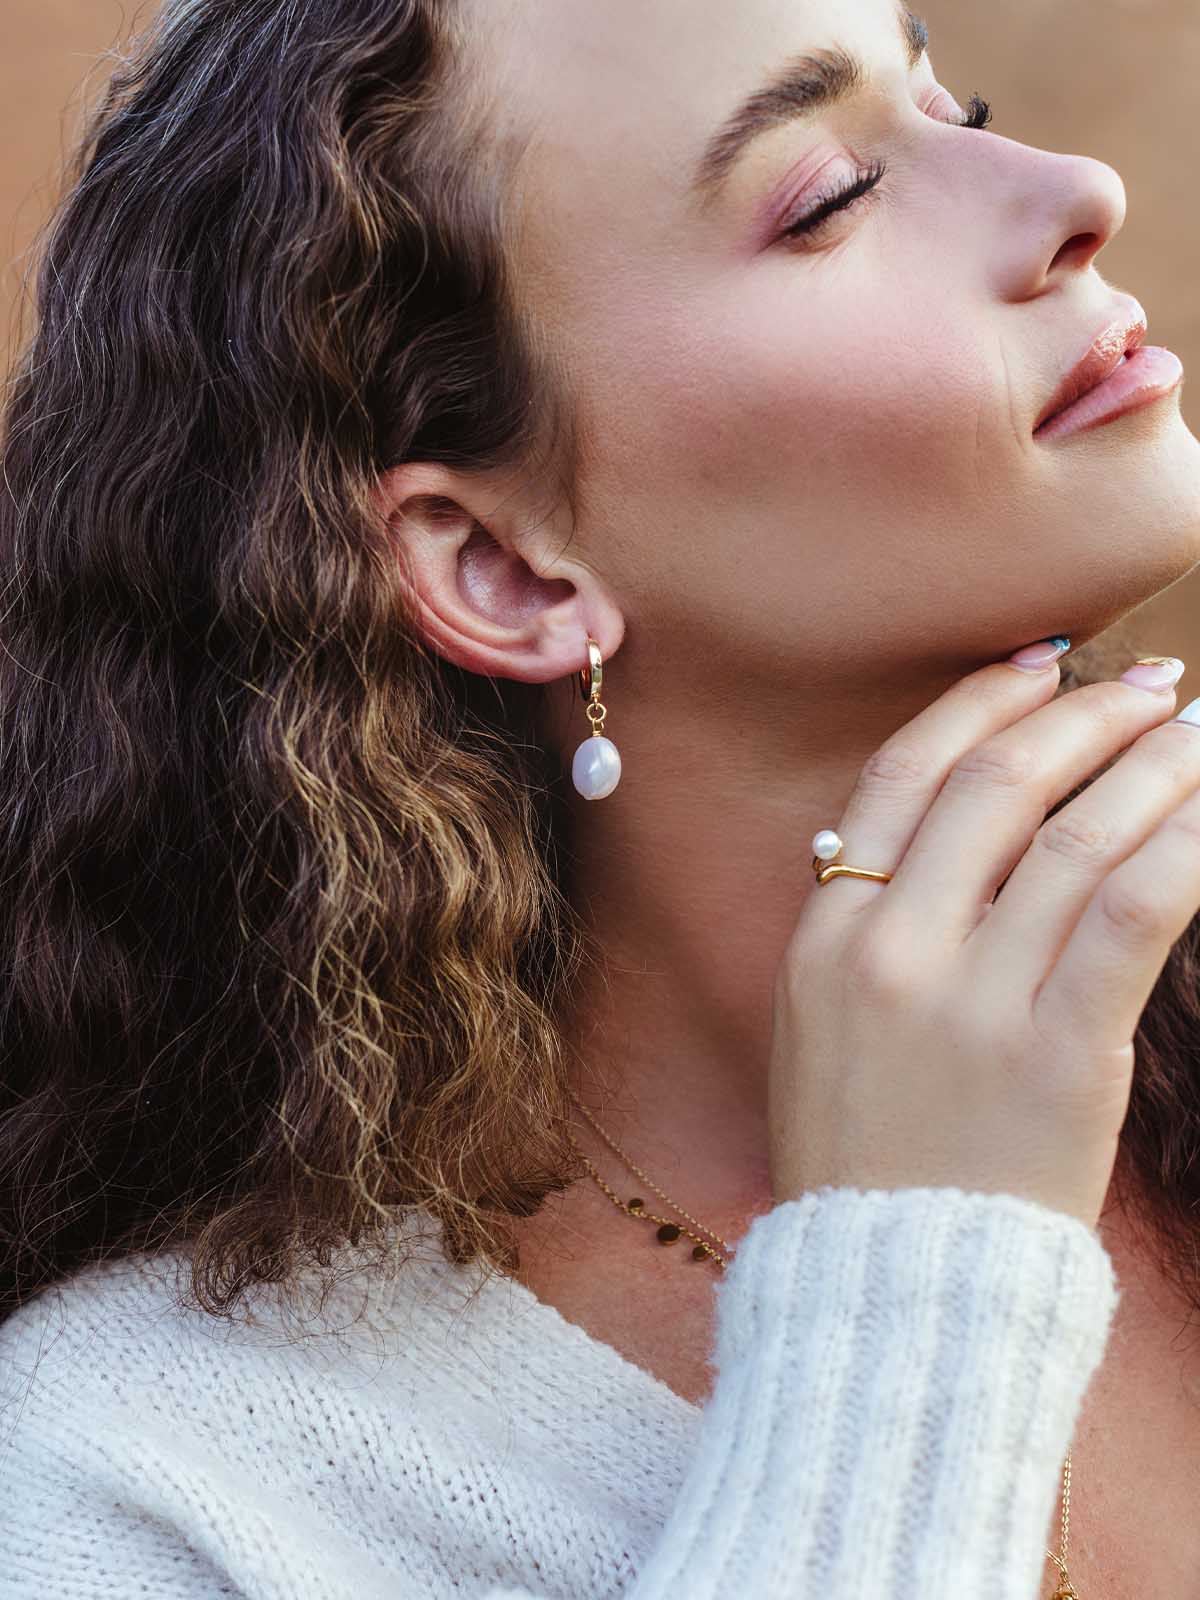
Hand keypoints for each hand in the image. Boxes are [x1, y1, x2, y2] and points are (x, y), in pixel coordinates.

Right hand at [768, 649, 1199, 1228]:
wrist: (890, 1285)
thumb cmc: (861, 1155)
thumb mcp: (819, 1024)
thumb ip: (864, 924)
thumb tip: (930, 829)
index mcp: (824, 937)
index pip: (902, 777)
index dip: (980, 704)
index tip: (1042, 664)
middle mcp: (890, 952)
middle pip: (996, 788)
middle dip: (1085, 716)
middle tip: (1151, 686)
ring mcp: (972, 1004)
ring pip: (1075, 839)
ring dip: (1151, 768)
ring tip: (1198, 735)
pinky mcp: (1058, 1058)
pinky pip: (1131, 916)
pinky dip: (1184, 848)